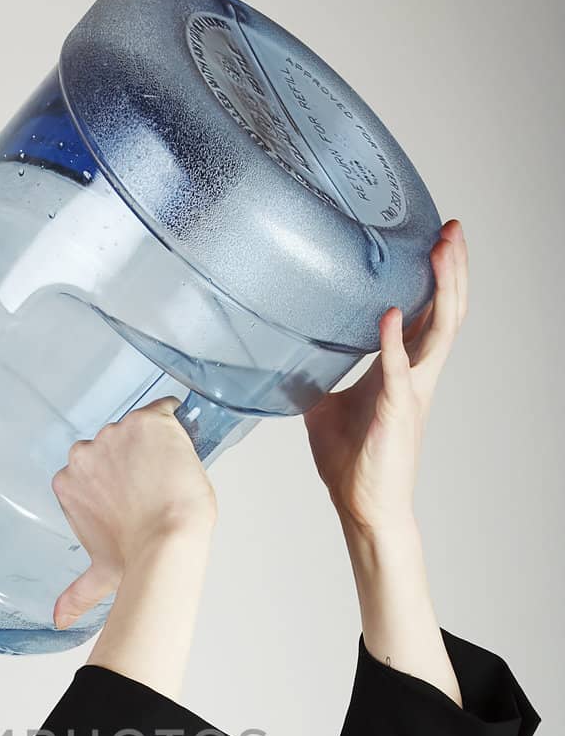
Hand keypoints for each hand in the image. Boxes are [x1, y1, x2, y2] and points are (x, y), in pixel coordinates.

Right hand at [51, 397, 216, 628]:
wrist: (168, 540)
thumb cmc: (136, 556)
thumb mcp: (100, 575)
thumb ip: (76, 593)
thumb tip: (58, 621)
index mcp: (67, 482)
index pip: (93, 467)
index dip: (117, 479)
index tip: (131, 495)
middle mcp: (84, 453)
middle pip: (112, 445)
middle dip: (131, 460)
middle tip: (152, 488)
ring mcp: (115, 434)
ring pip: (137, 429)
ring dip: (153, 445)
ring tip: (168, 475)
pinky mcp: (147, 422)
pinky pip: (164, 408)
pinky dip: (174, 421)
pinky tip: (182, 443)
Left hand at [302, 220, 468, 530]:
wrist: (361, 507)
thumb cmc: (352, 462)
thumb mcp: (324, 407)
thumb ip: (314, 376)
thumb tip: (284, 356)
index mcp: (402, 368)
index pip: (427, 311)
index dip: (435, 275)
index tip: (435, 237)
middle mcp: (416, 373)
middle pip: (446, 309)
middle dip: (452, 267)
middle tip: (452, 227)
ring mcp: (411, 391)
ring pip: (439, 330)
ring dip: (441, 289)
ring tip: (440, 251)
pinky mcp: (396, 412)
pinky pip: (399, 372)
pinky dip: (393, 343)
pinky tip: (388, 316)